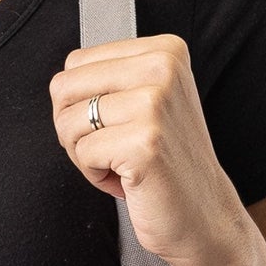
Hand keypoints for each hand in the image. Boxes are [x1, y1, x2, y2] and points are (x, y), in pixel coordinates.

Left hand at [48, 34, 249, 265]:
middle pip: (64, 87)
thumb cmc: (168, 162)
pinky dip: (95, 175)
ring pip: (67, 122)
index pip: (76, 63)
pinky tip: (128, 179)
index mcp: (164, 51)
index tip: (114, 125)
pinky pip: (82, 152)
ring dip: (84, 154)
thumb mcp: (148, 101)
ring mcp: (154, 104)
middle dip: (75, 127)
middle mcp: (163, 68)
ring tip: (122, 163)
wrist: (204, 215)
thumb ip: (111, 79)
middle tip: (110, 148)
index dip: (81, 103)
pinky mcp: (144, 142)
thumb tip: (61, 80)